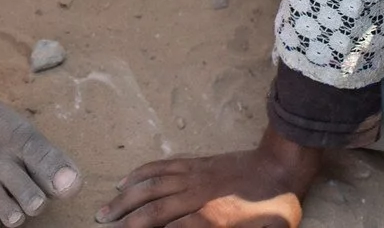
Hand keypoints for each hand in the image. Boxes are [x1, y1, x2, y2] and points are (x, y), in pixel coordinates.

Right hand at [96, 132, 321, 227]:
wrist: (281, 168)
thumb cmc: (273, 209)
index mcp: (211, 219)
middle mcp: (196, 196)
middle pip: (151, 209)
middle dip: (124, 220)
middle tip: (102, 225)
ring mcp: (193, 176)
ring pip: (150, 185)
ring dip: (125, 198)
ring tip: (105, 209)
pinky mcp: (194, 162)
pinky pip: (161, 166)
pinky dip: (140, 173)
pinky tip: (127, 181)